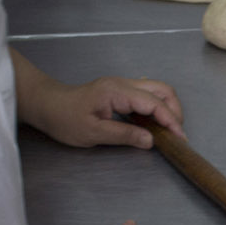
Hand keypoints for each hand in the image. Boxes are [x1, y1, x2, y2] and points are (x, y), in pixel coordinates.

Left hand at [27, 75, 184, 149]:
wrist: (46, 105)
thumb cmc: (64, 118)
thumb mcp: (93, 132)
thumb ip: (124, 135)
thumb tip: (151, 140)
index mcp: (117, 91)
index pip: (154, 102)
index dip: (171, 120)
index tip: (180, 138)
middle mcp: (123, 84)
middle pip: (162, 89)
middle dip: (175, 111)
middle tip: (176, 134)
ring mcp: (123, 85)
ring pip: (157, 90)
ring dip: (168, 109)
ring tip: (168, 131)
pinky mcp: (121, 91)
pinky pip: (147, 96)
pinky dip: (158, 108)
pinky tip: (155, 124)